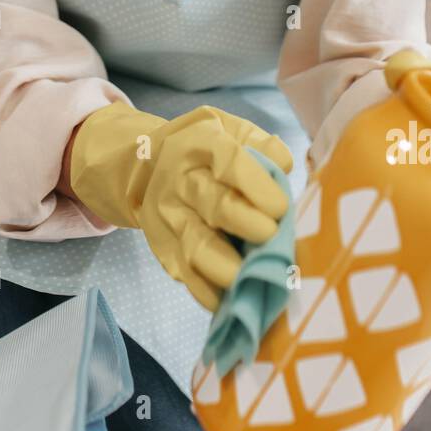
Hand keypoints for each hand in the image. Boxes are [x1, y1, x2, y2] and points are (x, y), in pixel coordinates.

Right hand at [70, 102, 292, 311]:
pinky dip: (209, 291)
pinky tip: (233, 298)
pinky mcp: (164, 248)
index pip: (229, 160)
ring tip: (253, 277)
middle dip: (245, 223)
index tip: (280, 207)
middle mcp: (180, 181)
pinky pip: (187, 275)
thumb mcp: (230, 131)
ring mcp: (169, 218)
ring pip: (197, 246)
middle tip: (272, 238)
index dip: (256, 184)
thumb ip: (261, 146)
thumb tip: (283, 166)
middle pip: (214, 205)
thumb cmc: (206, 151)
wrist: (146, 167)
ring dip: (227, 266)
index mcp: (201, 144)